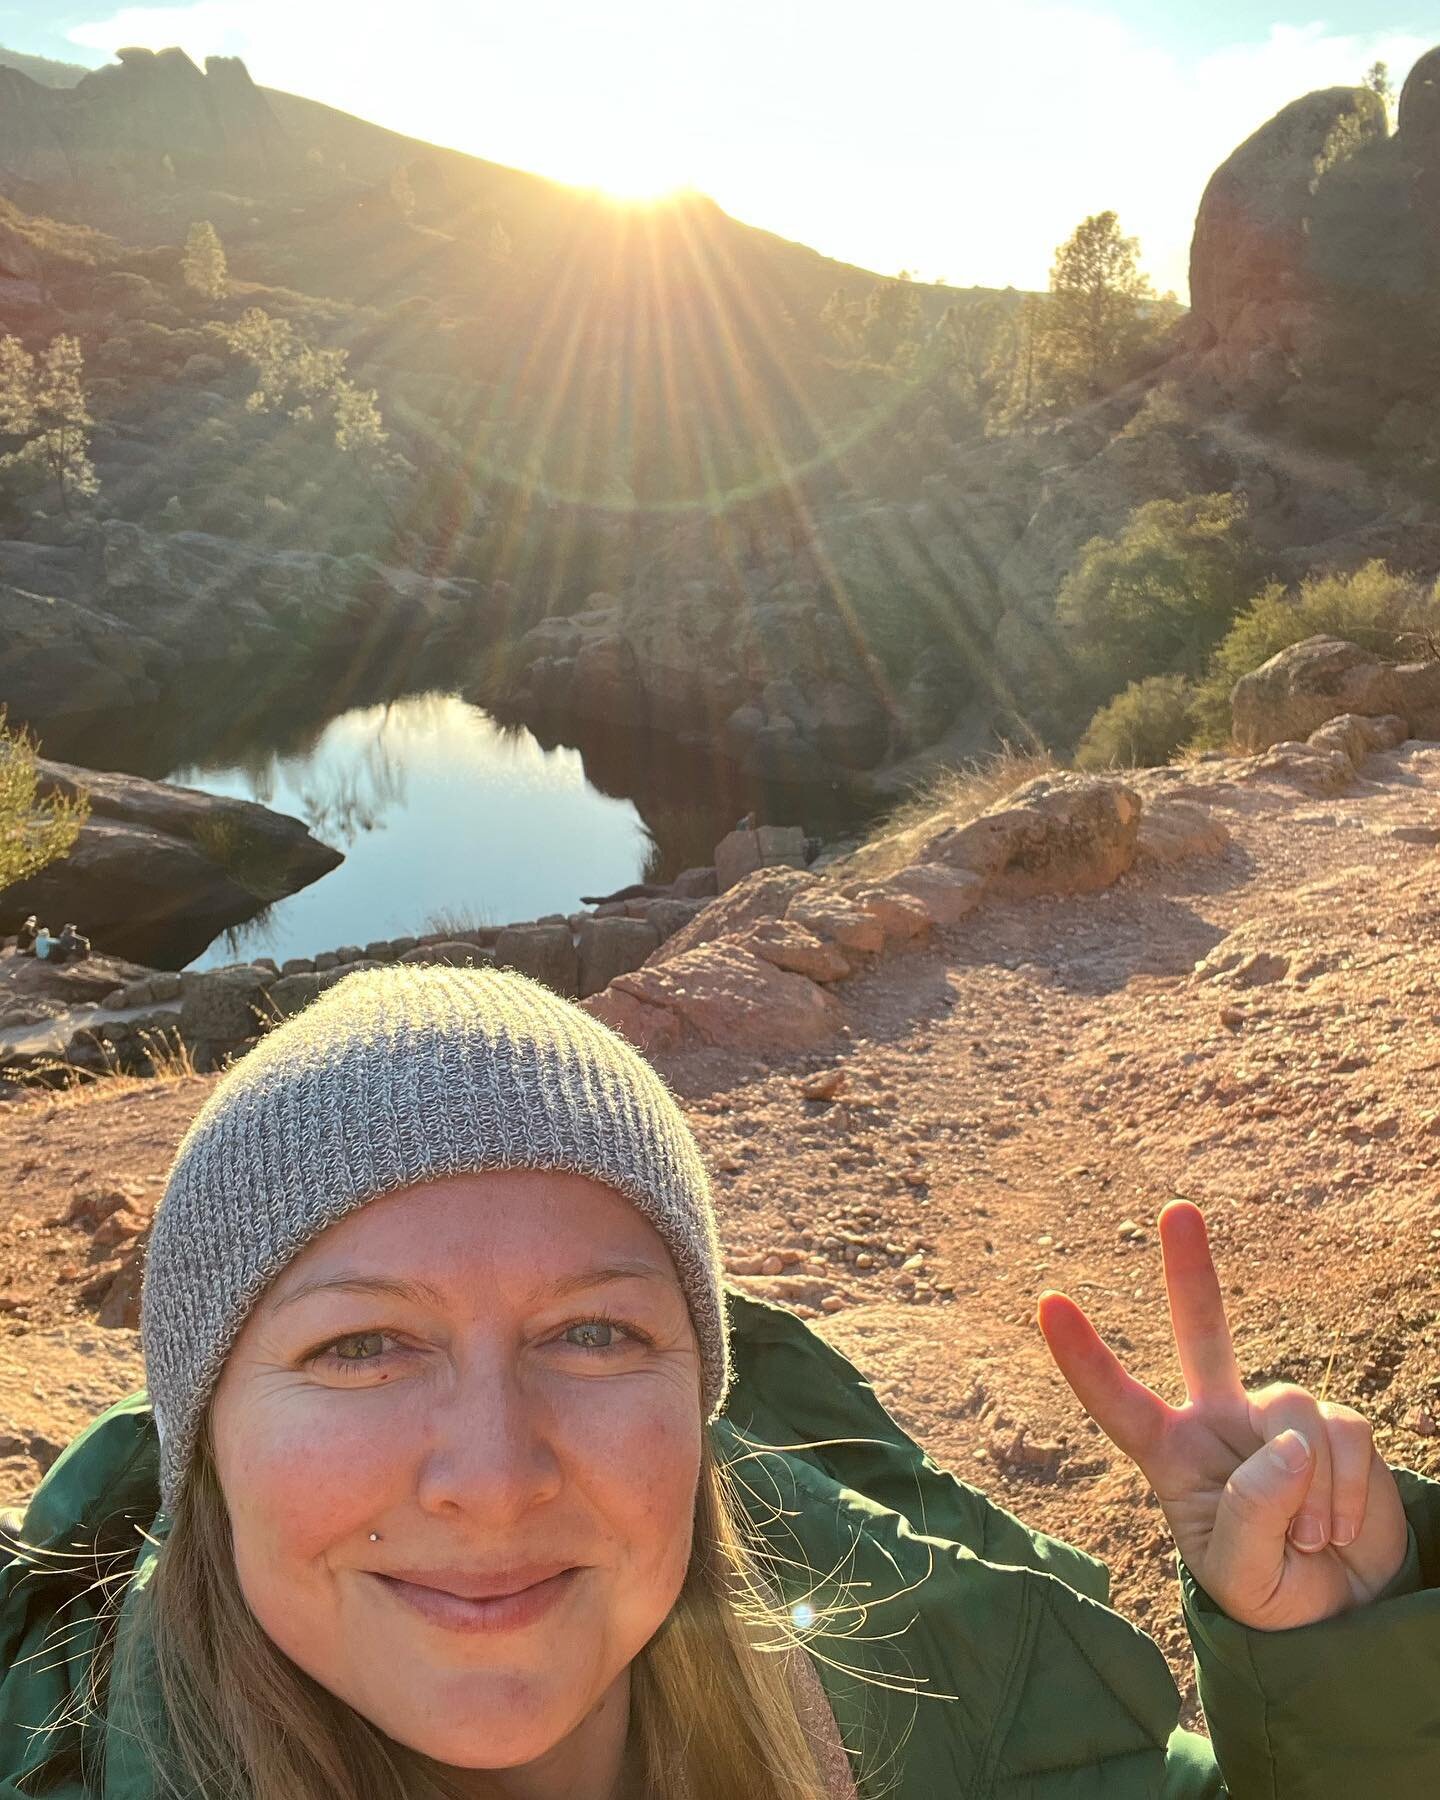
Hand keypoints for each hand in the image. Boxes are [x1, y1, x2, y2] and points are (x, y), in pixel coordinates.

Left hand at [1037, 1200, 1406, 1630]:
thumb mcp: (1240, 1578)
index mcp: (1170, 1455)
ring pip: (1292, 1411)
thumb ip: (1251, 1516)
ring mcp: (1276, 1418)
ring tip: (1311, 1540)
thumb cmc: (1269, 1593)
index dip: (1084, 1357)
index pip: (1118, 1401)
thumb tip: (1287, 1445)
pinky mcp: (1335, 1425)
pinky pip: (1345, 1433)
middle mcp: (1217, 1420)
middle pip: (1202, 1332)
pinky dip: (1349, 1490)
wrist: (1343, 1614)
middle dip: (1191, 1270)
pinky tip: (1341, 1527)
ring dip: (1310, 1490)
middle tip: (1177, 1209)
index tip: (1047, 1302)